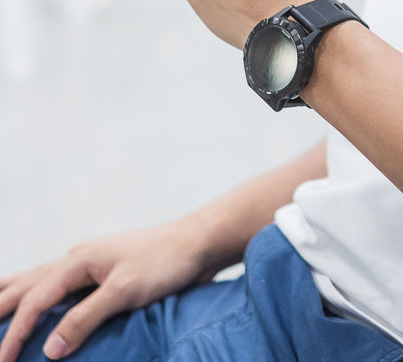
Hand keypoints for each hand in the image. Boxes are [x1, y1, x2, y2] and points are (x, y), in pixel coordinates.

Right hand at [0, 215, 222, 361]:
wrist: (195, 242)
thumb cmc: (164, 264)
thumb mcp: (125, 292)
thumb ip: (86, 318)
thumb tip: (49, 350)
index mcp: (77, 261)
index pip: (34, 301)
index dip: (15, 334)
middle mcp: (76, 258)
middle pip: (25, 285)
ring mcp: (87, 261)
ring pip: (36, 279)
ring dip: (11, 295)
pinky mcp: (99, 270)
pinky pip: (56, 283)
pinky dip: (35, 292)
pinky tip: (35, 299)